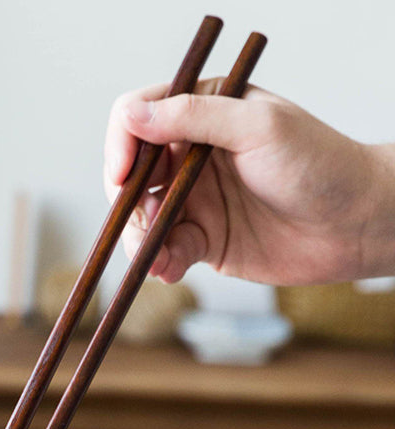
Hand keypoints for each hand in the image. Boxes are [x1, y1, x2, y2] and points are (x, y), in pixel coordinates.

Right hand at [104, 82, 394, 283]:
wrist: (354, 225)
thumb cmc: (318, 165)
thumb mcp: (257, 128)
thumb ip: (194, 117)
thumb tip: (133, 117)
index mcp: (205, 111)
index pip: (139, 116)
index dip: (122, 143)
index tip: (123, 175)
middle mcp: (192, 154)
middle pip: (131, 172)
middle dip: (128, 200)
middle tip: (145, 219)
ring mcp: (194, 199)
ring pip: (141, 217)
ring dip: (139, 238)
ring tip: (156, 256)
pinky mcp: (202, 240)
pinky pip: (163, 251)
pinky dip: (159, 262)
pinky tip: (170, 270)